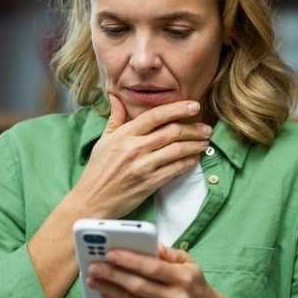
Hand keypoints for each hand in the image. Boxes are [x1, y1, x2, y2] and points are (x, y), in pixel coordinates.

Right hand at [66, 94, 210, 218]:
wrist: (92, 200)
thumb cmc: (97, 170)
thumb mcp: (103, 141)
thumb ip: (115, 118)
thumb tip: (116, 97)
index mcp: (124, 135)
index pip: (155, 116)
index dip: (177, 108)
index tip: (193, 106)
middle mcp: (134, 148)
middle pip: (172, 131)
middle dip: (194, 128)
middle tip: (205, 127)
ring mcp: (143, 166)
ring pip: (178, 149)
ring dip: (195, 144)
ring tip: (204, 141)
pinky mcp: (150, 183)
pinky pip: (176, 169)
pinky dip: (189, 162)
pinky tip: (194, 158)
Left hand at [86, 244, 220, 297]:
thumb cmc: (192, 283)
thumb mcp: (188, 263)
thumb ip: (168, 253)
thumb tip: (147, 244)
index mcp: (185, 278)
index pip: (153, 268)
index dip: (129, 260)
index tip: (108, 254)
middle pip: (138, 286)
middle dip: (112, 275)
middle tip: (93, 267)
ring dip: (109, 289)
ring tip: (93, 280)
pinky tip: (105, 293)